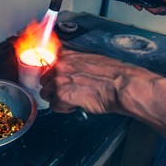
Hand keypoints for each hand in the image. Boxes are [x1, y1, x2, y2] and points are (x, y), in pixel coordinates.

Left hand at [39, 49, 158, 113]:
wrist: (121, 85)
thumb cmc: (112, 74)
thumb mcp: (90, 59)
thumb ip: (74, 63)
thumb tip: (69, 70)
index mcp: (66, 55)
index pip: (46, 64)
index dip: (52, 76)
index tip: (56, 81)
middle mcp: (59, 65)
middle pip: (44, 80)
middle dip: (53, 88)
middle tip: (67, 93)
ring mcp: (59, 80)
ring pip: (46, 94)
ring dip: (57, 99)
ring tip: (73, 100)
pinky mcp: (61, 96)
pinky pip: (54, 107)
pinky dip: (63, 109)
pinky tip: (76, 106)